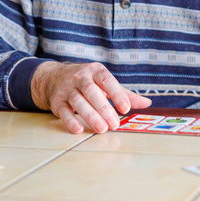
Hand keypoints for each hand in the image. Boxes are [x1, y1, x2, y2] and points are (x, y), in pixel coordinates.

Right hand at [31, 61, 151, 133]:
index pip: (107, 80)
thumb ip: (125, 94)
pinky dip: (70, 121)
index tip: (126, 108)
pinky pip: (63, 111)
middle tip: (114, 124)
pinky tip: (79, 129)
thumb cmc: (87, 82)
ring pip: (78, 101)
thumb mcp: (105, 83)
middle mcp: (80, 77)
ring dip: (90, 116)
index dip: (117, 94)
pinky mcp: (56, 101)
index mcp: (95, 71)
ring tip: (102, 129)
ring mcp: (67, 89)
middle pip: (92, 92)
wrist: (53, 77)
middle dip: (104, 109)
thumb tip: (147, 103)